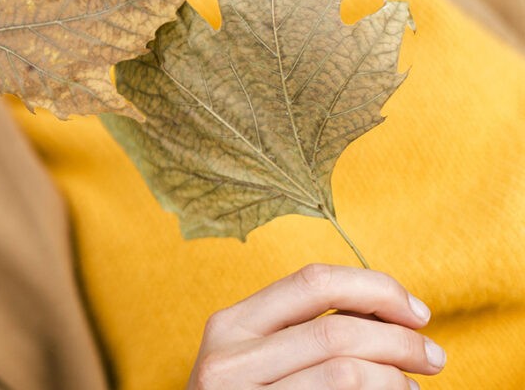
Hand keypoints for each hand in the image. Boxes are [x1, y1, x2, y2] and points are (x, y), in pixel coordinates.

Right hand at [187, 264, 444, 388]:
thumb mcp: (255, 359)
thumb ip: (302, 330)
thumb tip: (392, 312)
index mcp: (229, 324)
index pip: (313, 282)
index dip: (376, 289)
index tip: (416, 313)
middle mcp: (229, 360)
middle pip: (338, 330)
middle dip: (402, 341)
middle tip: (433, 358)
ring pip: (347, 373)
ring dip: (396, 379)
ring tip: (411, 387)